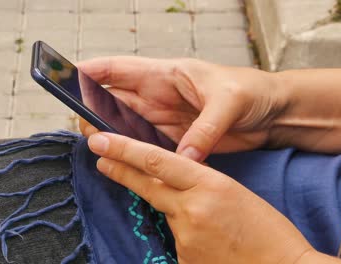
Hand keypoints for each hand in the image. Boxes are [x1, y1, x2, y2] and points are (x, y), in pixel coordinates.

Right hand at [78, 57, 287, 161]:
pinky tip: (127, 163)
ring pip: (127, 126)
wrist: (273, 113)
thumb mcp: (229, 101)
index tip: (66, 78)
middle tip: (87, 128)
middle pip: (115, 101)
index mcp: (167, 74)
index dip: (91, 72)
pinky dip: (136, 154)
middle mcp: (160, 96)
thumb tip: (186, 154)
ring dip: (113, 135)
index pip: (120, 69)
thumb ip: (205, 127)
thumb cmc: (253, 91)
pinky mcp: (177, 139)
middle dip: (95, 111)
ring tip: (100, 147)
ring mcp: (165, 119)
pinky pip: (148, 147)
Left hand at [87, 132, 314, 263]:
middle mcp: (192, 209)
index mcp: (210, 185)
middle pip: (147, 184)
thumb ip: (200, 185)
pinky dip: (189, 235)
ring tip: (212, 221)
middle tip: (101, 157)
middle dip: (120, 169)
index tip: (101, 140)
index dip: (124, 149)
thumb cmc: (268, 231)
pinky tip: (212, 242)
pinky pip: (178, 239)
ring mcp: (186, 237)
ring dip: (178, 211)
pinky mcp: (184, 259)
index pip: (157, 161)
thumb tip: (174, 183)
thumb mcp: (235, 193)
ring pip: (168, 213)